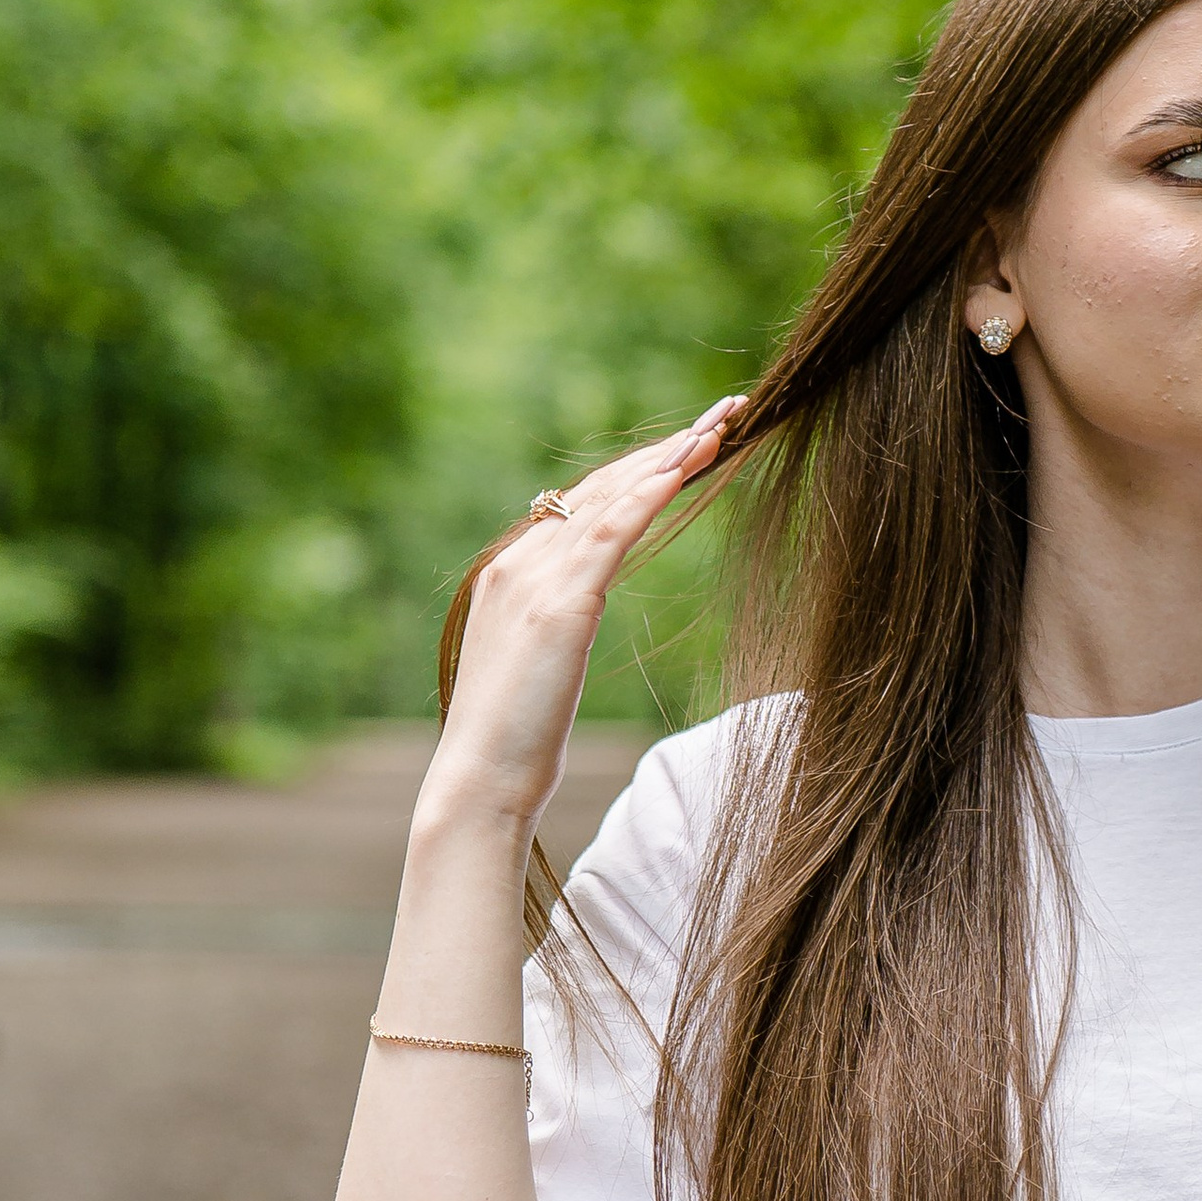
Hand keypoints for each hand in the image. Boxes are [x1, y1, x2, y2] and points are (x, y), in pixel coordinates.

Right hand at [424, 399, 742, 841]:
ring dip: (669, 457)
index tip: (691, 446)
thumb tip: (582, 605)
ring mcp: (533, 579)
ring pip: (611, 499)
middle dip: (665, 448)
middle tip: (722, 415)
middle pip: (602, 487)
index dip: (642, 470)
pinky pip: (609, 535)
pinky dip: (646, 496)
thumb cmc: (515, 742)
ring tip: (719, 426)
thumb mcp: (542, 665)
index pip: (586, 503)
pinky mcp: (557, 606)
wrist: (479, 784)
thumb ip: (558, 620)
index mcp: (513, 573)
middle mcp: (519, 563)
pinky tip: (683, 468)